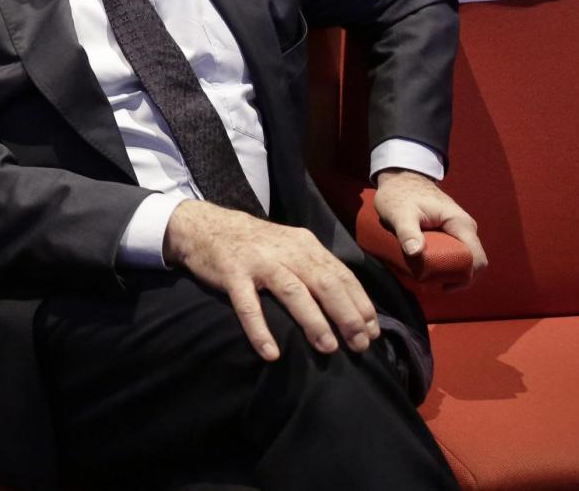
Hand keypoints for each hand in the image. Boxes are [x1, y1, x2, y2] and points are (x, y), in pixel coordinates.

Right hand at [163, 200, 379, 361]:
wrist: (204, 225)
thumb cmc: (254, 244)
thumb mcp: (289, 247)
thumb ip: (315, 268)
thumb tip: (349, 304)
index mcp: (305, 246)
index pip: (341, 275)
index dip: (360, 304)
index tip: (373, 331)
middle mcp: (286, 251)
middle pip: (325, 283)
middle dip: (347, 316)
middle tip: (359, 345)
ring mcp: (259, 262)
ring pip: (293, 292)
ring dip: (314, 321)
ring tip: (328, 348)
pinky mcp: (232, 274)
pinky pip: (248, 305)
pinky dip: (260, 330)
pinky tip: (270, 353)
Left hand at [373, 169, 487, 288]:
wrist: (399, 178)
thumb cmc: (399, 194)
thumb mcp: (400, 213)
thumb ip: (407, 232)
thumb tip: (416, 252)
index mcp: (461, 224)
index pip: (477, 259)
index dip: (465, 278)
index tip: (443, 287)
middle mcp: (465, 228)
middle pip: (471, 263)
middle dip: (454, 277)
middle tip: (430, 284)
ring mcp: (458, 230)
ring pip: (461, 258)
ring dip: (448, 271)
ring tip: (426, 277)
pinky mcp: (449, 231)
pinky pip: (453, 252)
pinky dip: (443, 263)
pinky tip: (426, 267)